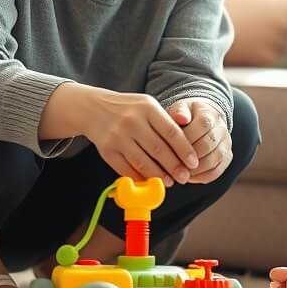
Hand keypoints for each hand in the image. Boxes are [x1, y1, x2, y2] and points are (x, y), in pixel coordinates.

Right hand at [83, 90, 199, 186]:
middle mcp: (132, 121)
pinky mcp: (107, 150)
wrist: (93, 108)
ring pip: (143, 163)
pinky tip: (150, 181)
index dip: (184, 150)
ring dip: (159, 176)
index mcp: (147, 108)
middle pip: (159, 149)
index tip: (193, 163)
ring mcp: (118, 136)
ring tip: (170, 181)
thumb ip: (166, 122)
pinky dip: (140, 178)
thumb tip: (186, 149)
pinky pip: (126, 169)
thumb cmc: (128, 109)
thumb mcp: (148, 105)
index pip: (171, 132)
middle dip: (175, 167)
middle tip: (184, 177)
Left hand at [166, 99, 231, 183]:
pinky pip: (216, 171)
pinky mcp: (226, 158)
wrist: (204, 118)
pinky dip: (202, 177)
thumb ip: (179, 111)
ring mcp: (226, 144)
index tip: (169, 148)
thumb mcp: (181, 108)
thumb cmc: (188, 115)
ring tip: (179, 172)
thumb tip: (179, 117)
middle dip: (189, 157)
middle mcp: (222, 129)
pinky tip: (188, 177)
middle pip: (207, 146)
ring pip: (213, 161)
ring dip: (195, 170)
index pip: (202, 127)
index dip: (186, 139)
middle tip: (172, 165)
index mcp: (210, 115)